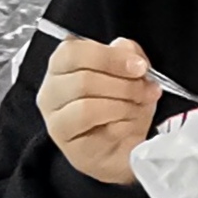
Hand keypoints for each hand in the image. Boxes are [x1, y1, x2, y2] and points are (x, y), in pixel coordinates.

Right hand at [37, 36, 160, 186]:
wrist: (127, 148)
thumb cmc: (122, 109)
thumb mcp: (131, 75)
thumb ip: (128, 55)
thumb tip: (126, 49)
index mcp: (61, 67)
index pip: (72, 52)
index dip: (110, 57)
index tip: (139, 66)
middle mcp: (51, 93)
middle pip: (82, 79)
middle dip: (125, 84)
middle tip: (147, 90)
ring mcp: (56, 122)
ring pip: (87, 106)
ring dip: (124, 105)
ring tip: (139, 107)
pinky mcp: (71, 148)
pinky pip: (98, 133)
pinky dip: (122, 125)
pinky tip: (129, 125)